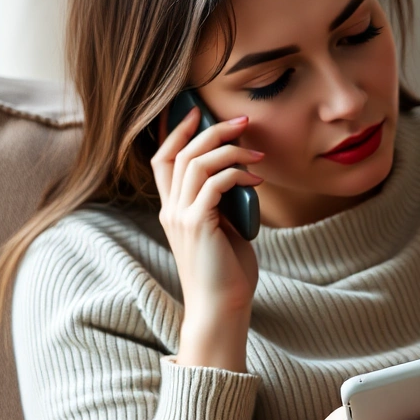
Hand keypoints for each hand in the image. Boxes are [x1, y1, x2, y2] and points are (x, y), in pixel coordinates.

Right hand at [151, 108, 263, 371]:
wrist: (222, 309)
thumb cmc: (227, 273)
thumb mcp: (223, 230)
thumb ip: (223, 204)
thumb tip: (243, 179)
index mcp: (173, 210)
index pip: (162, 159)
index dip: (175, 131)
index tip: (196, 111)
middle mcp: (171, 210)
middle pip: (181, 153)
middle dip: (211, 130)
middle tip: (241, 120)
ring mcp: (181, 217)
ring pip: (197, 163)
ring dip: (229, 150)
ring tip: (256, 152)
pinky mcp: (198, 224)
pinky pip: (215, 184)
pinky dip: (236, 174)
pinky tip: (256, 180)